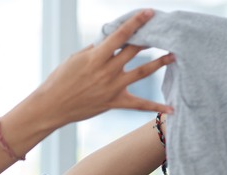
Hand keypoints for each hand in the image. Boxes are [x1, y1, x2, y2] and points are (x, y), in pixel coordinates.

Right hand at [32, 9, 174, 126]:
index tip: (149, 12)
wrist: (52, 106)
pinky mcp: (114, 102)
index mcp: (96, 57)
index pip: (120, 35)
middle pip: (134, 50)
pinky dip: (155, 106)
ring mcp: (112, 87)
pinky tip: (171, 109)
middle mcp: (106, 71)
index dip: (136, 22)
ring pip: (141, 72)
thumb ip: (95, 50)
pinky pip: (139, 105)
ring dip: (160, 63)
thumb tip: (109, 42)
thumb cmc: (60, 80)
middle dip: (150, 38)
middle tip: (164, 30)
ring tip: (174, 55)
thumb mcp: (75, 59)